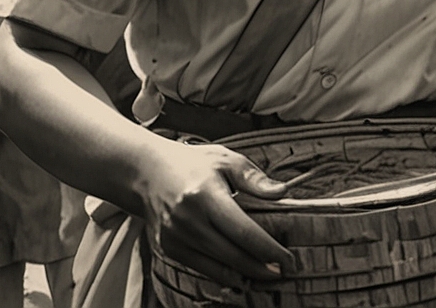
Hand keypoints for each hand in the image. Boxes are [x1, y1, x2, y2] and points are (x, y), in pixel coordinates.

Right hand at [134, 139, 292, 287]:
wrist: (147, 173)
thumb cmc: (192, 164)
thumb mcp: (226, 159)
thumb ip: (254, 177)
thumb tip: (282, 191)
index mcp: (205, 195)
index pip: (243, 231)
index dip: (268, 249)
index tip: (288, 258)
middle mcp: (188, 220)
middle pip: (231, 254)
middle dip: (260, 267)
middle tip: (283, 272)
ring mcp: (175, 237)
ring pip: (216, 266)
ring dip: (244, 275)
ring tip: (267, 276)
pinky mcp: (168, 248)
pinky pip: (200, 268)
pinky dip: (222, 274)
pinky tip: (241, 274)